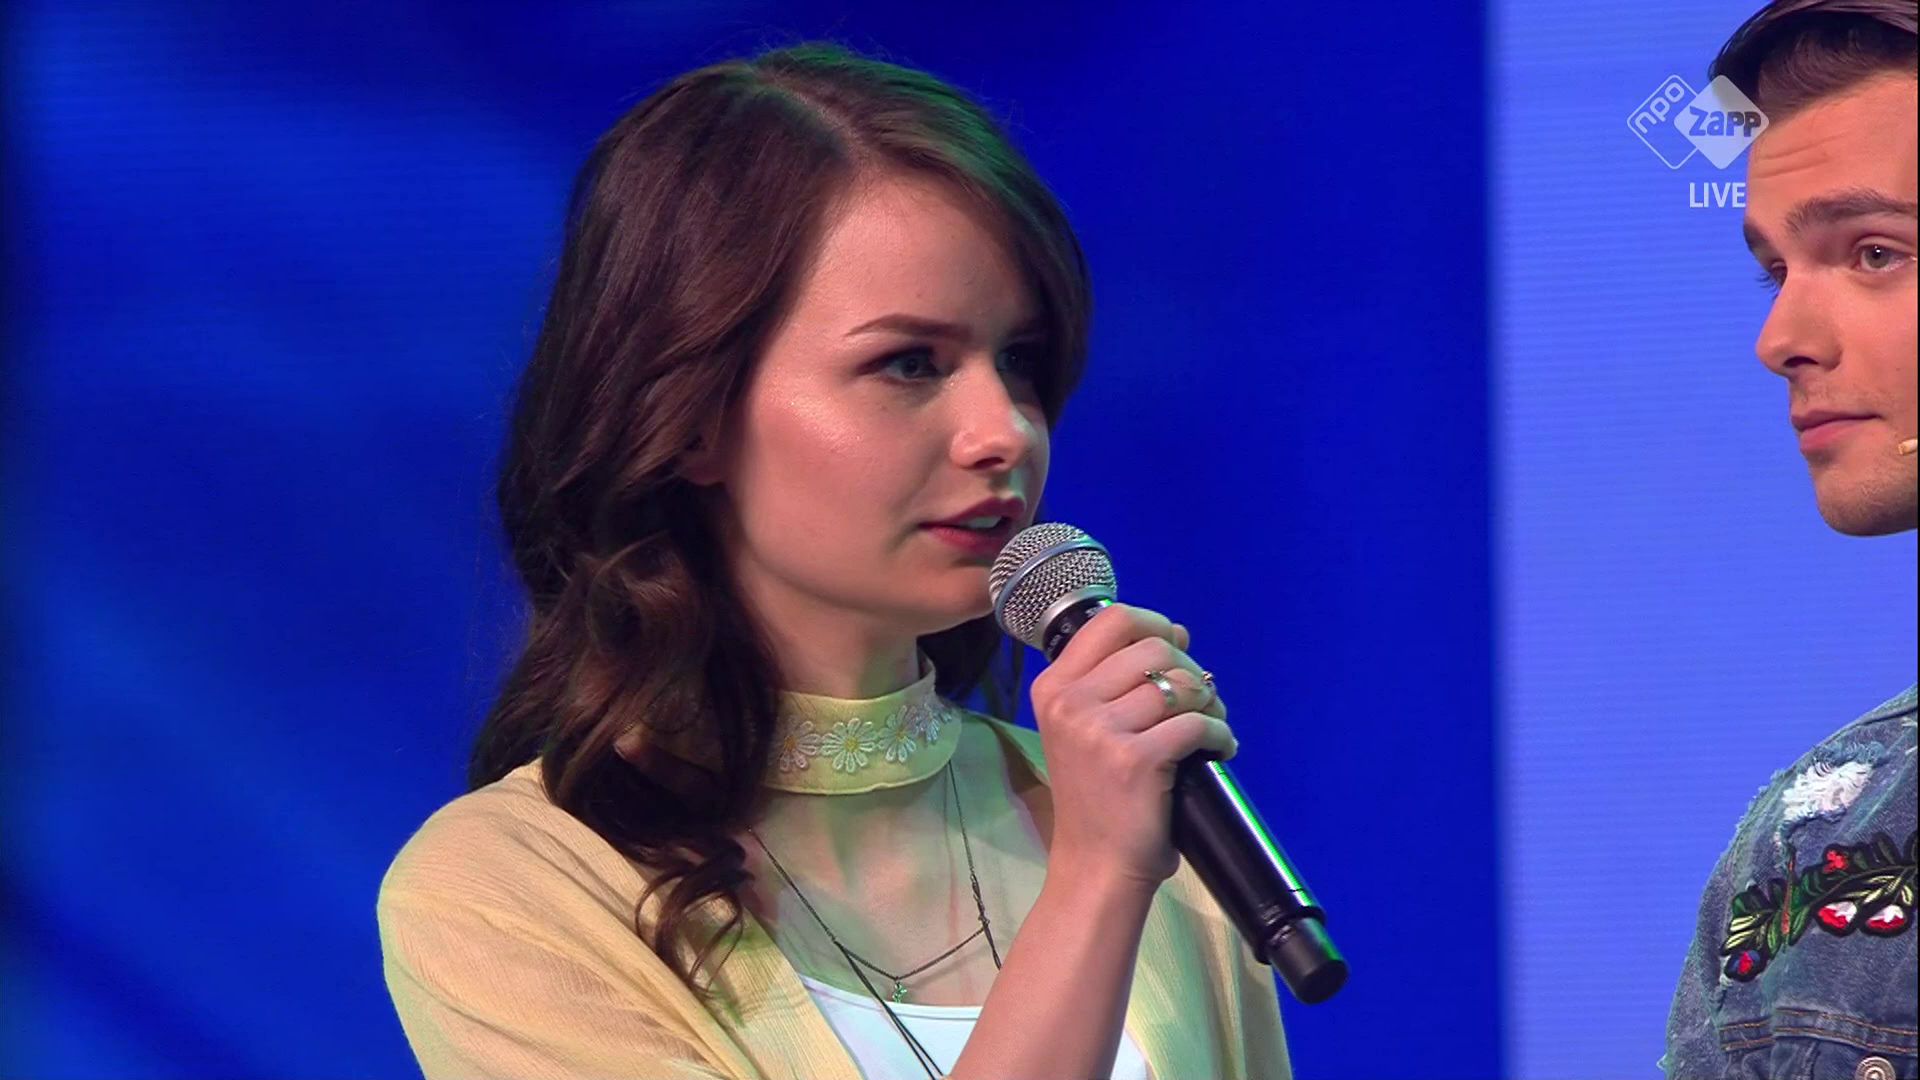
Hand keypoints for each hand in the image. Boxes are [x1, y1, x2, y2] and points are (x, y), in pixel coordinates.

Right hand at [1026, 604, 1231, 888]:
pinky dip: (1221, 734)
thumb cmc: (1097, 798)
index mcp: (1053, 688)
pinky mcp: (1135, 759)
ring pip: (1180, 683)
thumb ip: (1113, 681)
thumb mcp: (1083, 729)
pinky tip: (1222, 749)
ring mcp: (1099, 730)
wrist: (1095, 865)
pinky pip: (1197, 724)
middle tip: (1202, 700)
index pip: (1110, 620)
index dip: (1154, 623)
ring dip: (1211, 702)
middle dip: (1191, 668)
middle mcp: (1069, 702)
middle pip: (1153, 647)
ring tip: (1213, 725)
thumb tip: (1175, 634)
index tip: (1176, 645)